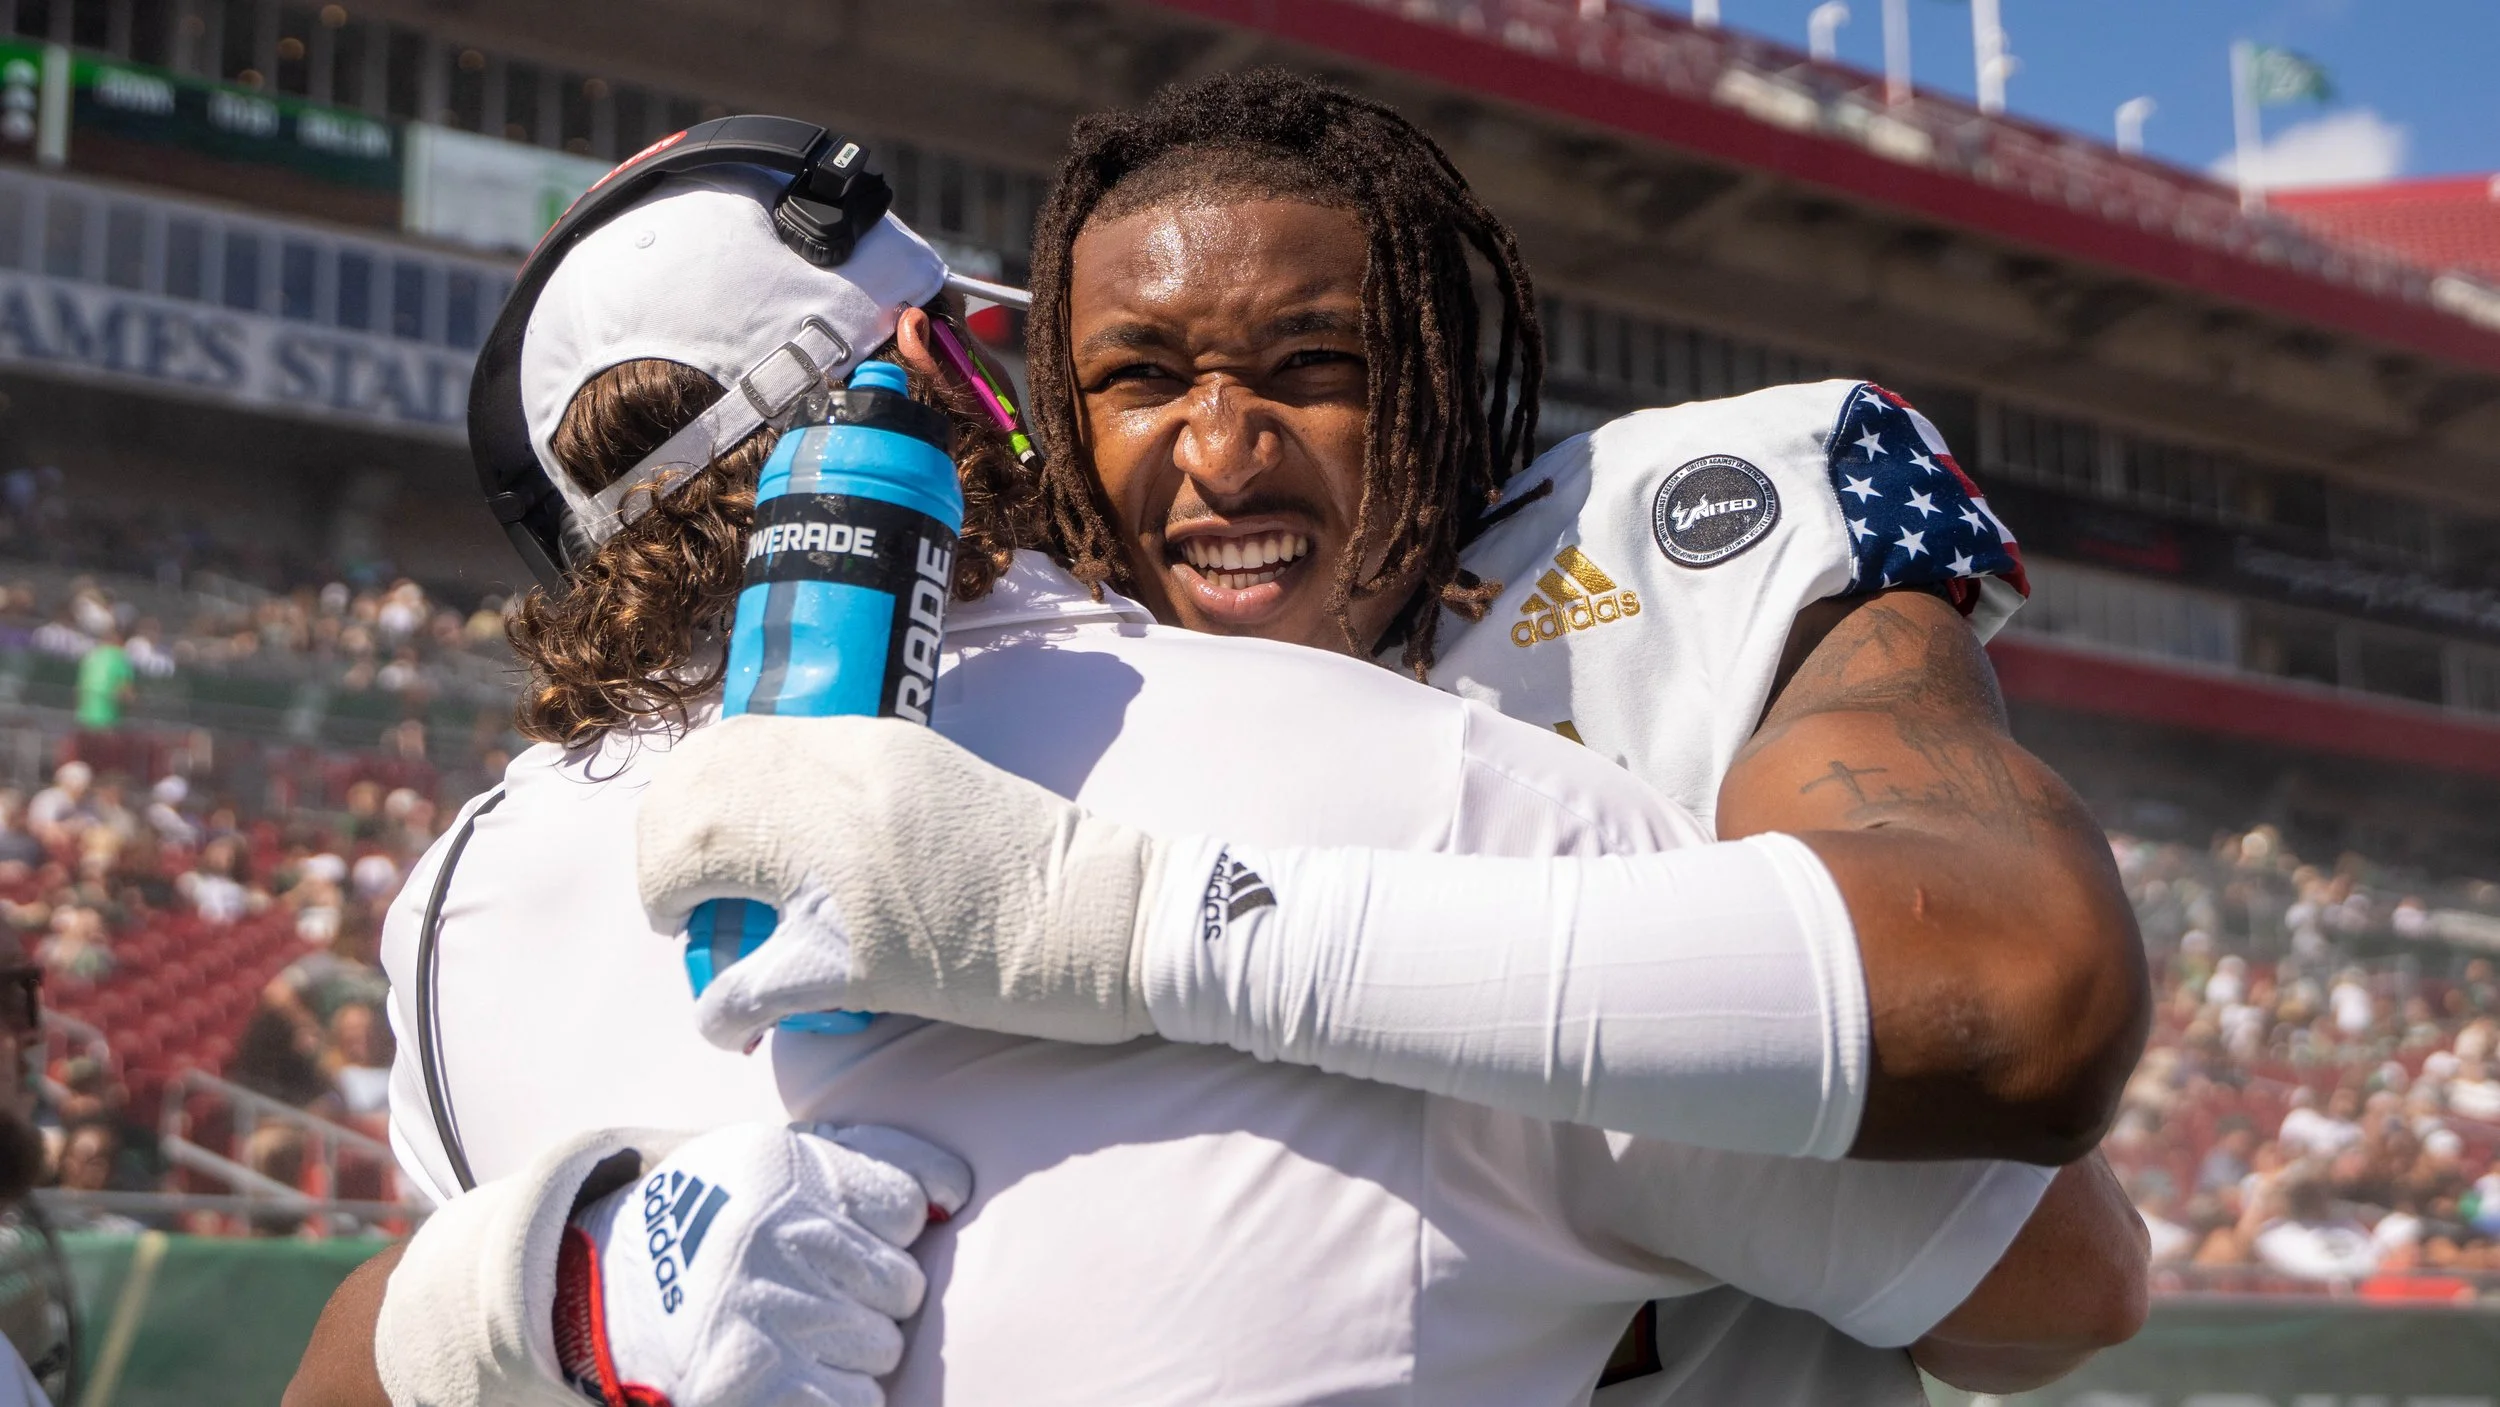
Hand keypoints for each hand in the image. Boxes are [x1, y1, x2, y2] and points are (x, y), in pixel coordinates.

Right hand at [559, 1121, 970, 1406]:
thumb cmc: (718, 1220)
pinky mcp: (751, 1383)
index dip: (884, 1235)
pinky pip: (855, 1403)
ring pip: (881, 1350)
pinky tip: (794, 1378)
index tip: (845, 1242)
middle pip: (901, 1287)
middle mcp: (777, 1237)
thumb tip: (957, 1192)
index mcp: (790, 1172)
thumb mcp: (780, 1161)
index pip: (906, 1208)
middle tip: (814, 1299)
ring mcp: (763, 1312)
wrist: (596, 1288)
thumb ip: (876, 1158)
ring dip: (849, 1354)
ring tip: (793, 1336)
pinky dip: (834, 1397)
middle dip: (870, 1300)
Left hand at [636, 714, 1162, 1052]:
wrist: (1123, 915)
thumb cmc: (1046, 865)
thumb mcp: (943, 788)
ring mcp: (846, 870)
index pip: (732, 743)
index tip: (699, 834)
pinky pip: (743, 985)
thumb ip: (867, 789)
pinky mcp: (858, 956)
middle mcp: (846, 788)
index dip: (690, 792)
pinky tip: (734, 1027)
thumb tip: (790, 824)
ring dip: (676, 912)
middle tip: (678, 899)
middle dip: (664, 852)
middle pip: (697, 799)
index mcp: (872, 742)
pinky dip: (719, 1011)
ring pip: (699, 872)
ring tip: (695, 944)